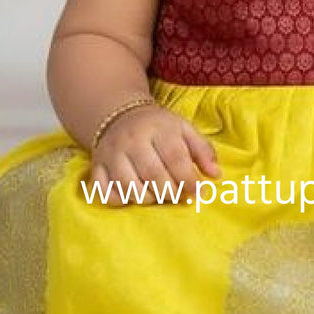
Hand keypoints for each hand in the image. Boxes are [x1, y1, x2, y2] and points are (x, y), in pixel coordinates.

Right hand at [82, 104, 220, 207]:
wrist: (119, 114)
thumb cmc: (158, 127)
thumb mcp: (184, 129)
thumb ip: (203, 150)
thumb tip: (216, 175)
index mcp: (158, 128)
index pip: (175, 158)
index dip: (188, 180)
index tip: (198, 192)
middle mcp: (132, 140)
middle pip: (153, 175)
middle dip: (170, 192)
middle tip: (178, 196)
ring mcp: (112, 154)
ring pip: (128, 186)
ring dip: (147, 198)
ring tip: (157, 195)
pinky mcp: (97, 166)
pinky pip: (104, 191)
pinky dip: (119, 199)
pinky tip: (131, 195)